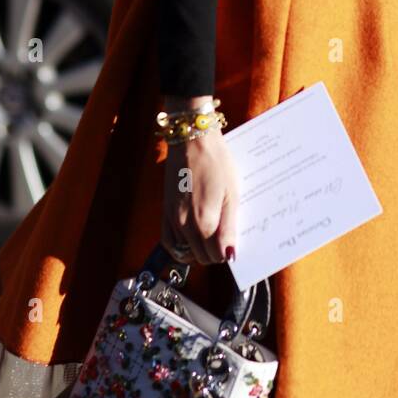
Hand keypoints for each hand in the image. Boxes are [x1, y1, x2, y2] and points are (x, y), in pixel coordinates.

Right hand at [161, 129, 238, 266]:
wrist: (191, 140)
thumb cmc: (217, 162)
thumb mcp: (232, 194)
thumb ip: (229, 227)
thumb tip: (229, 255)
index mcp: (203, 221)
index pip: (215, 256)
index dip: (226, 253)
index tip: (233, 243)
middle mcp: (183, 224)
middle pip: (200, 257)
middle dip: (213, 253)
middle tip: (224, 238)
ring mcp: (171, 218)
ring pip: (182, 253)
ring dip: (197, 251)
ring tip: (209, 238)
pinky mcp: (165, 211)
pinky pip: (168, 241)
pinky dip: (180, 246)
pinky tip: (191, 236)